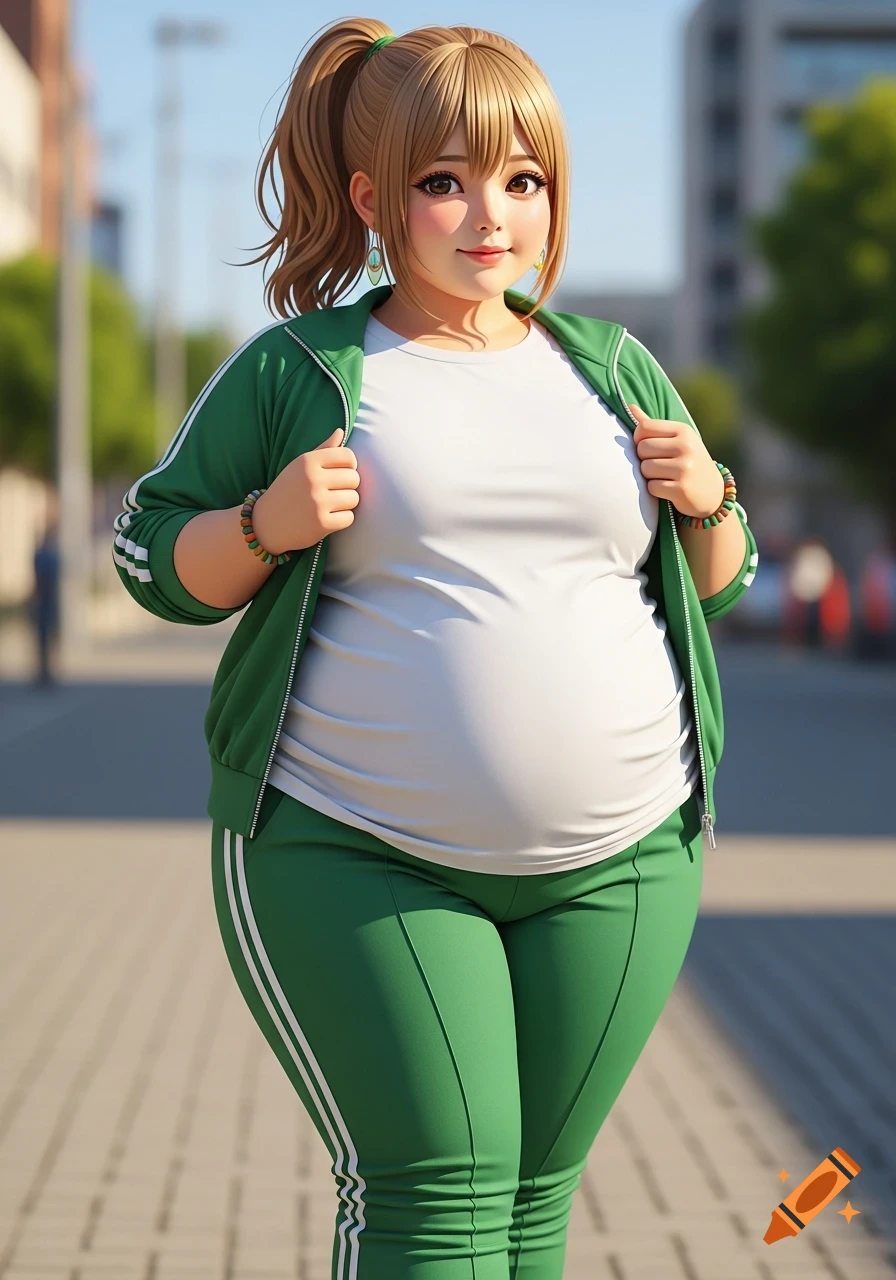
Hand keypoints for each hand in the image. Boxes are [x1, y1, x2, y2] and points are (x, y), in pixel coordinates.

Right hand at [252, 429, 359, 554]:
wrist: (266, 523)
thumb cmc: (288, 491)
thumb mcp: (300, 466)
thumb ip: (323, 449)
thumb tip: (341, 431)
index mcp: (307, 461)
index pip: (348, 456)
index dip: (349, 466)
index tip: (340, 474)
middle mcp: (312, 479)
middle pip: (354, 478)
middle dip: (348, 486)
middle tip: (334, 492)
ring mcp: (317, 502)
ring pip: (354, 498)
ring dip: (346, 504)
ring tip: (330, 505)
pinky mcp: (321, 524)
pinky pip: (349, 518)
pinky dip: (342, 520)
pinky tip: (328, 518)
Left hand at [627, 404, 724, 519]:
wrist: (713, 493)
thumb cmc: (689, 462)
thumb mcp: (677, 440)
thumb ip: (652, 425)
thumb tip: (629, 406)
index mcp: (683, 431)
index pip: (644, 428)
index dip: (639, 439)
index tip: (648, 448)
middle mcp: (686, 446)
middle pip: (642, 448)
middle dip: (644, 459)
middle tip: (659, 465)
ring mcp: (685, 468)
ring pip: (645, 468)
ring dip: (649, 476)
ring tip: (665, 477)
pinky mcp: (682, 489)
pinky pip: (651, 487)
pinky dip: (655, 490)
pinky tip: (668, 489)